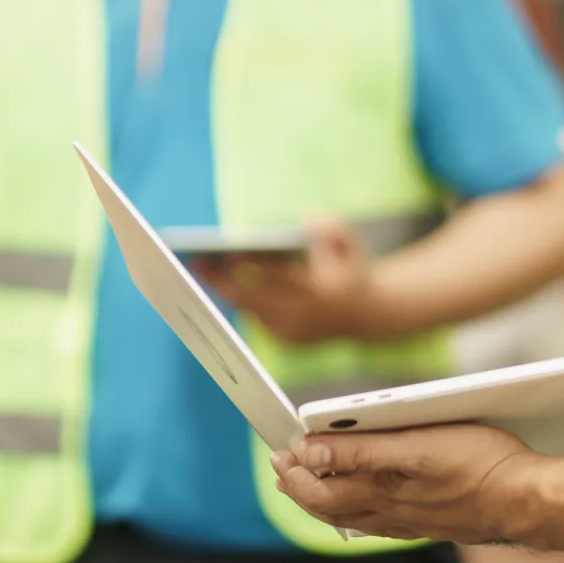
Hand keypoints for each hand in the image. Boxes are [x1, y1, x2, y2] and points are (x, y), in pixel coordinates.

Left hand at [196, 218, 386, 343]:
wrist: (368, 314)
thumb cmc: (352, 271)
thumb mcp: (351, 244)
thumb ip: (333, 229)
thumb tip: (306, 220)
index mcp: (317, 295)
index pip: (275, 278)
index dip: (248, 264)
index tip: (226, 250)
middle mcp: (301, 319)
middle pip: (250, 299)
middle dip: (221, 280)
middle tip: (196, 260)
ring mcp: (291, 334)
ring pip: (249, 309)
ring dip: (226, 288)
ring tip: (200, 266)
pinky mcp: (284, 342)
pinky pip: (255, 316)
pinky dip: (239, 298)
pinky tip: (218, 280)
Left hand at [269, 422, 540, 545]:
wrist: (530, 502)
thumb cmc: (482, 467)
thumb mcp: (417, 446)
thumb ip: (361, 450)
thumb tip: (310, 452)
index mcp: (381, 492)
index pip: (319, 489)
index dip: (294, 472)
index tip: (277, 451)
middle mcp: (390, 513)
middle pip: (330, 507)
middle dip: (300, 487)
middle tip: (282, 467)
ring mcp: (410, 522)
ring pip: (353, 518)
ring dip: (325, 501)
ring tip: (310, 485)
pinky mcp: (430, 524)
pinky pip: (380, 524)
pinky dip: (359, 513)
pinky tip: (363, 508)